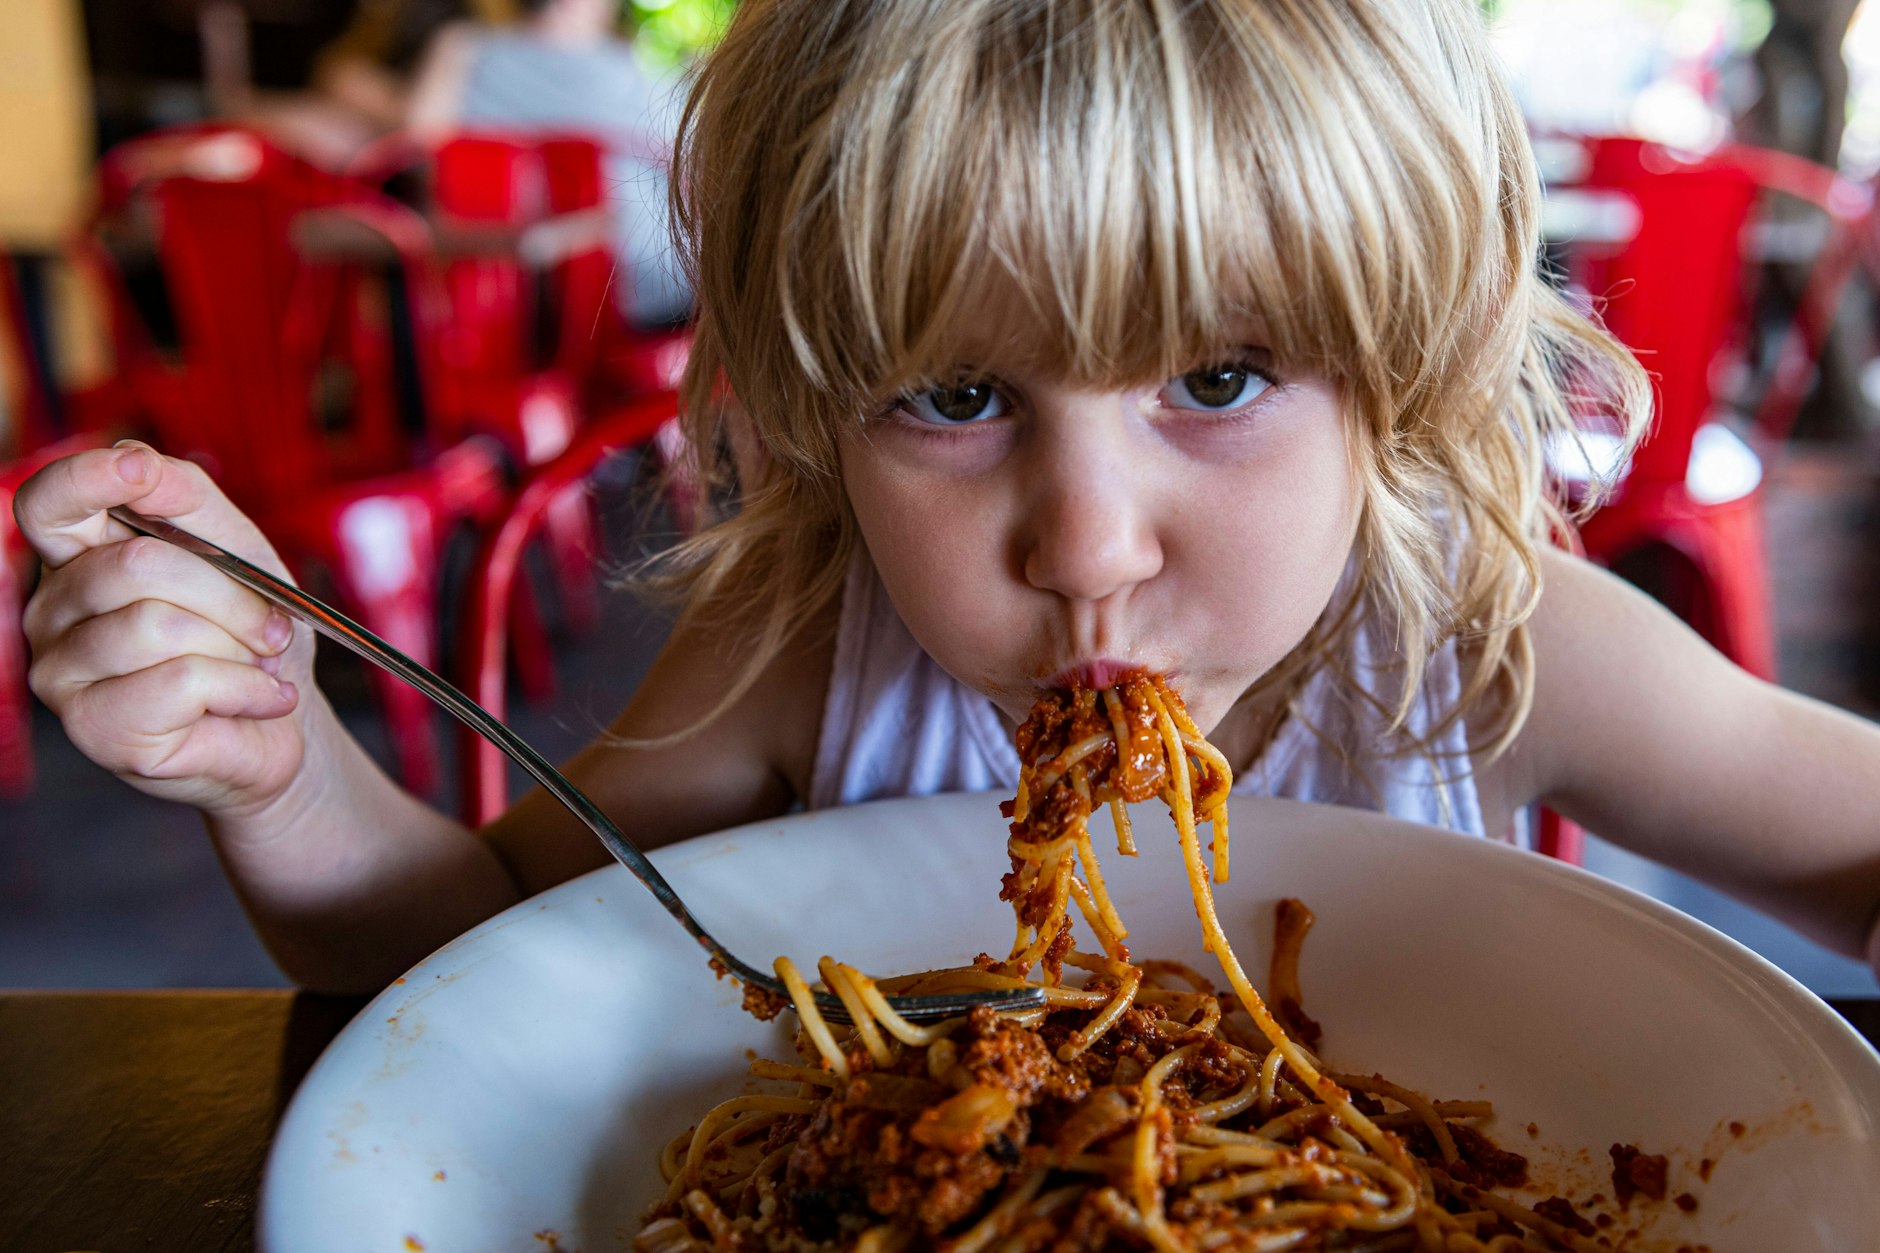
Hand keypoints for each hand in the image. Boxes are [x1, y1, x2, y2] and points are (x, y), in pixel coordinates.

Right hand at [17, 442, 316, 814]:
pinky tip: (259, 699)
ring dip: (239, 647)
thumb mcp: (236, 553)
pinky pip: (182, 681)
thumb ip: (185, 500)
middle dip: (231, 597)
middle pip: (136, 568)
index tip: (139, 471)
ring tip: (255, 666)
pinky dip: (244, 688)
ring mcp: (62, 673)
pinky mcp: (96, 727)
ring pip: (160, 625)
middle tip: (270, 629)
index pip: (48, 504)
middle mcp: (53, 611)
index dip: (87, 478)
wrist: (283, 722)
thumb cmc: (252, 637)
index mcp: (79, 558)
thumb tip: (137, 463)